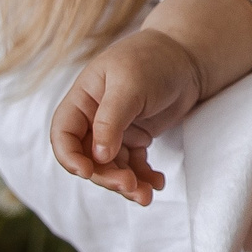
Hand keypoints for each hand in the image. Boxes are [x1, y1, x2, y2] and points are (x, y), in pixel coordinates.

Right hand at [47, 31, 200, 205]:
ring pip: (111, 167)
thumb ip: (111, 120)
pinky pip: (133, 166)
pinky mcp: (135, 139)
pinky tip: (157, 183)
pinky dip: (143, 177)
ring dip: (126, 184)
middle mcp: (94, 118)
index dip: (69, 157)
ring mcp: (115, 131)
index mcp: (83, 99)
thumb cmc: (152, 60)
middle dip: (106, 176)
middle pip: (89, 158)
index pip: (64, 134)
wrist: (187, 56)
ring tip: (147, 194)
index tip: (86, 172)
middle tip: (129, 185)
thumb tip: (98, 157)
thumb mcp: (130, 86)